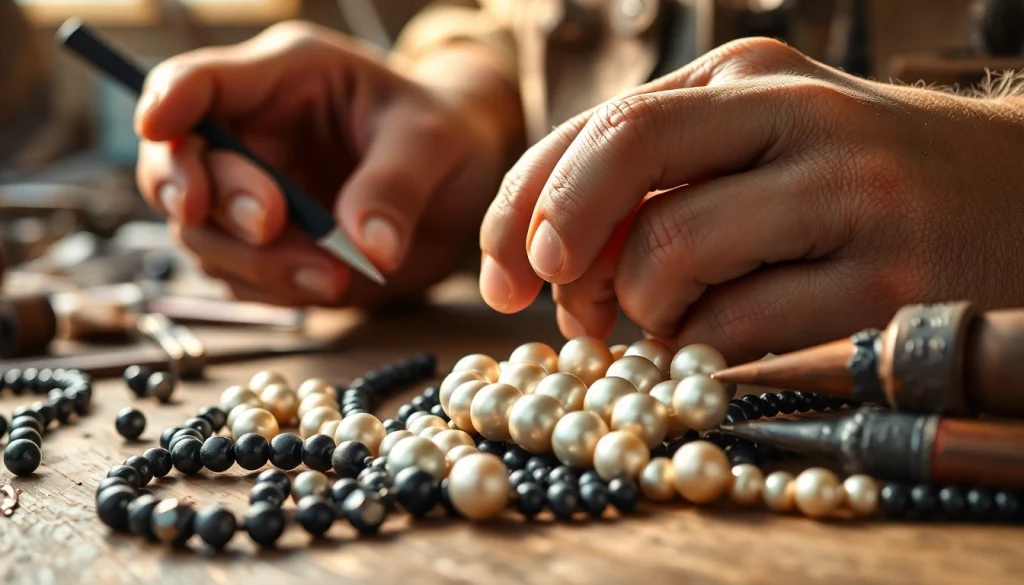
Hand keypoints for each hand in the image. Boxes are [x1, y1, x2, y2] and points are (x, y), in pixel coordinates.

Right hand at [136, 21, 519, 306]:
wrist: (461, 182)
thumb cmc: (444, 134)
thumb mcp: (431, 142)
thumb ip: (394, 186)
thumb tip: (367, 250)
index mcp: (284, 77)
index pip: (200, 81)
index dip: (168, 100)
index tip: (159, 126)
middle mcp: (254, 135)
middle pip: (179, 167)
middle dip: (213, 201)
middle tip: (269, 224)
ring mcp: (253, 195)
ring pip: (204, 237)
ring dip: (257, 264)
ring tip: (334, 276)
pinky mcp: (268, 249)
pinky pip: (244, 279)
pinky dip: (277, 291)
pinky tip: (332, 284)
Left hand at [479, 37, 1023, 362]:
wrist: (1020, 198)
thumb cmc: (855, 185)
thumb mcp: (754, 150)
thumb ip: (653, 185)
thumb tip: (543, 261)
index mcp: (746, 75)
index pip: (594, 130)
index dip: (521, 210)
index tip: (504, 279)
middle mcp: (794, 113)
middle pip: (622, 156)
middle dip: (561, 244)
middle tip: (564, 308)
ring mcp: (849, 193)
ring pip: (669, 256)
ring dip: (643, 314)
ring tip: (674, 327)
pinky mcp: (888, 281)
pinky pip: (736, 330)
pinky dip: (701, 355)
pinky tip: (723, 348)